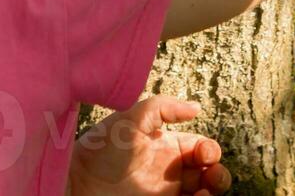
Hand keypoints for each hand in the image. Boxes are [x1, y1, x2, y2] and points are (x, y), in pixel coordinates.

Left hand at [69, 96, 230, 195]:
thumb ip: (164, 107)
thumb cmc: (101, 149)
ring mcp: (165, 192)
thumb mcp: (131, 117)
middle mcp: (169, 170)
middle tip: (212, 174)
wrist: (77, 183)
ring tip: (208, 190)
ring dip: (214, 189)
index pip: (200, 148)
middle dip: (217, 172)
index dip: (209, 150)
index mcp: (166, 146)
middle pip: (207, 172)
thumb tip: (197, 108)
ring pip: (203, 192)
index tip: (204, 153)